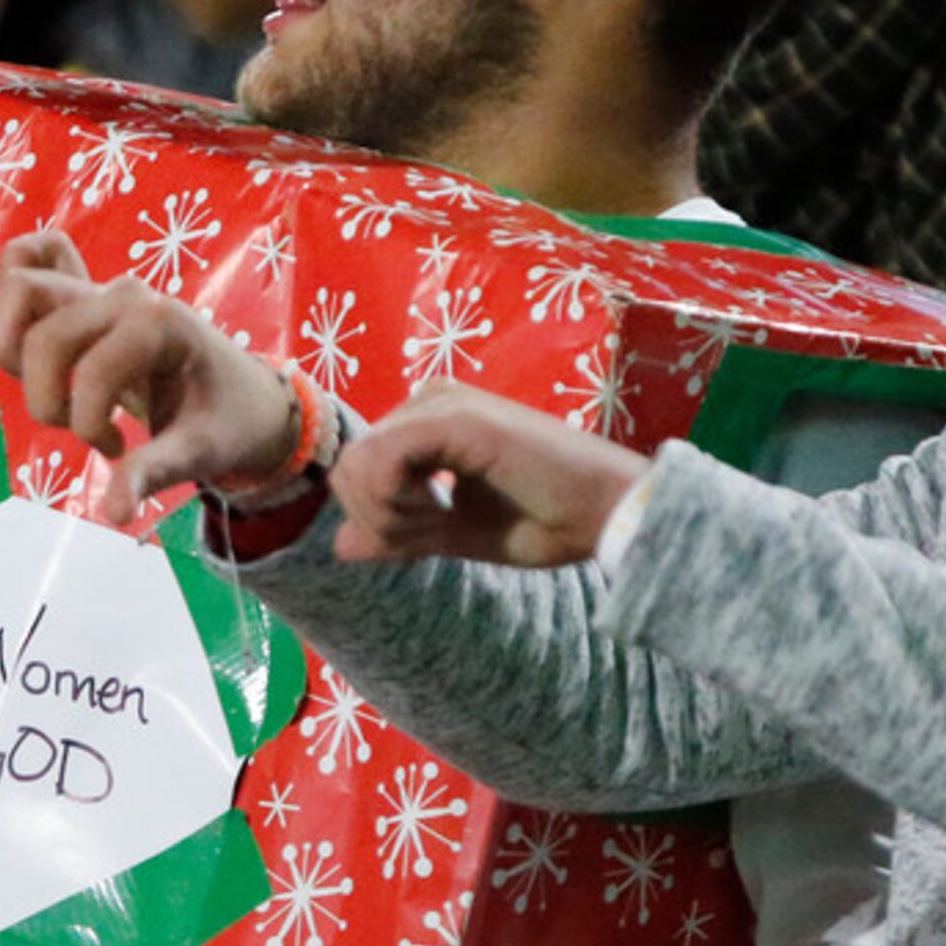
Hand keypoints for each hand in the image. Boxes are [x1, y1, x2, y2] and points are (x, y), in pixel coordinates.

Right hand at [0, 231, 298, 513]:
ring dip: (20, 352)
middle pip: (43, 335)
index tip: (116, 451)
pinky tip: (36, 334)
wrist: (247, 397)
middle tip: (84, 429)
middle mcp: (127, 294)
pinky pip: (34, 255)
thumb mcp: (200, 453)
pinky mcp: (86, 292)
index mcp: (162, 324)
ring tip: (57, 386)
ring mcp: (103, 287)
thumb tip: (113, 516)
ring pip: (20, 286)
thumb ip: (151, 474)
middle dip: (47, 399)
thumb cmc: (228, 423)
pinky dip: (17, 288)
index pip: (92, 370)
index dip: (87, 423)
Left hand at [330, 384, 651, 567]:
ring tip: (441, 522)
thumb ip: (398, 534)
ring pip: (358, 465)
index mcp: (429, 420)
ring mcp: (442, 404)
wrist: (606, 515)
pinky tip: (441, 510)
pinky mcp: (454, 419)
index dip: (376, 520)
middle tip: (431, 533)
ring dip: (388, 515)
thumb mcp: (454, 534)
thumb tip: (339, 545)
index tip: (425, 537)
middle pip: (349, 468)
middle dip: (378, 520)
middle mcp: (431, 400)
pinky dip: (397, 503)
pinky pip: (382, 461)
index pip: (357, 469)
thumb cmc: (545, 520)